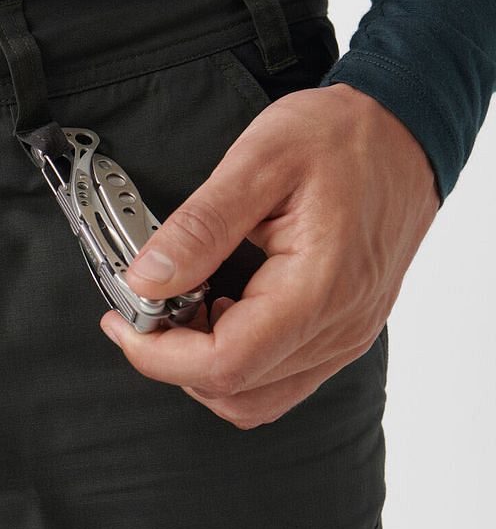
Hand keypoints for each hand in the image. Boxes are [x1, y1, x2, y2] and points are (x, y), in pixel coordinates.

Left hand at [98, 82, 440, 428]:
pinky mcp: (340, 332)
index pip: (225, 364)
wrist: (404, 132)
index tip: (124, 323)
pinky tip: (219, 307)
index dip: (159, 355)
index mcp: (318, 290)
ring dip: (203, 364)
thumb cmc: (343, 137)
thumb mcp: (259, 161)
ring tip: (184, 305)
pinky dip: (235, 357)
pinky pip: (278, 376)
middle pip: (236, 391)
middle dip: (173, 359)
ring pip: (256, 397)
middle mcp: (338, 328)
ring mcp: (343, 337)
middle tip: (146, 309)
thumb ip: (198, 227)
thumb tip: (146, 279)